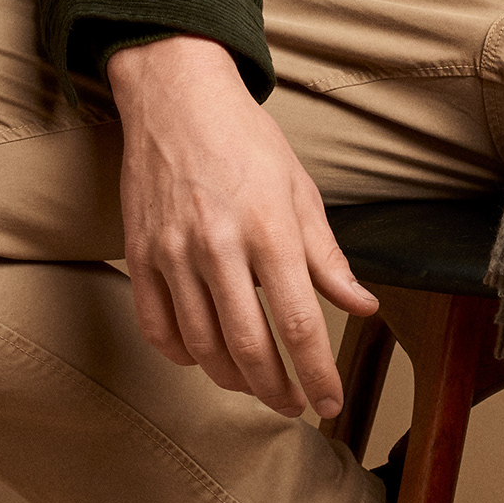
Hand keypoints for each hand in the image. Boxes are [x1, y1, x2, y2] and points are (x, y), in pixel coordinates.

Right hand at [108, 35, 377, 418]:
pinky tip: (204, 358)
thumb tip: (363, 306)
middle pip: (249, 348)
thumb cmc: (246, 139)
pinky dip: (182, 356)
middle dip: (278, 391)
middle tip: (295, 406)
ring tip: (257, 385)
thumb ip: (328, 256)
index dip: (317, 374)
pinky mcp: (140, 252)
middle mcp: (219, 244)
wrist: (177, 96)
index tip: (330, 404)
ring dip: (233, 380)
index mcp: (269, 227)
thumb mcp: (300, 188)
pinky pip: (157, 327)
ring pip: (201, 347)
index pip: (299, 323)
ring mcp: (173, 251)